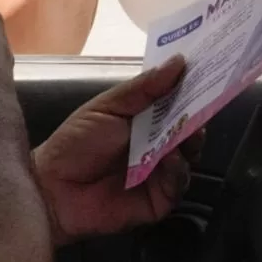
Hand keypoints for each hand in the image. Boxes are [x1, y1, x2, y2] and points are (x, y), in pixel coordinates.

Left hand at [33, 55, 201, 245]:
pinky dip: (178, 170)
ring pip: (189, 156)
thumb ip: (144, 88)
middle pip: (188, 129)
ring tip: (186, 133)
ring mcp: (160, 172)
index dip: (192, 89)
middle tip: (205, 104)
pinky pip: (178, 184)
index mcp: (145, 119)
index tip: (208, 72)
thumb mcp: (108, 106)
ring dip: (190, 143)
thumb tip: (177, 62)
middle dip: (197, 116)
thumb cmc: (76, 142)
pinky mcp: (160, 199)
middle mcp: (157, 144)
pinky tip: (169, 159)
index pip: (176, 102)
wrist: (53, 187)